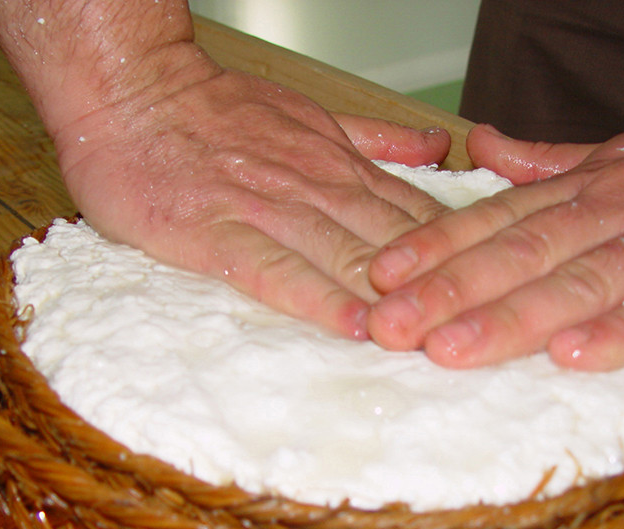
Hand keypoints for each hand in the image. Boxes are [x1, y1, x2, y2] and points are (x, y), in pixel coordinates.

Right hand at [55, 64, 449, 338]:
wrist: (130, 91)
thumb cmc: (210, 109)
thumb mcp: (308, 111)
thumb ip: (374, 137)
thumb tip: (435, 145)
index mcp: (340, 164)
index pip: (416, 215)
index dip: (459, 258)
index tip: (493, 294)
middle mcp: (316, 187)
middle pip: (394, 245)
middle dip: (439, 293)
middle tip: (479, 335)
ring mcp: (269, 210)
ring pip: (347, 259)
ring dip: (393, 301)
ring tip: (433, 341)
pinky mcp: (219, 235)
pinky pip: (278, 272)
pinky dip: (319, 299)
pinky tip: (352, 327)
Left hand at [366, 74, 623, 368]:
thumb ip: (551, 164)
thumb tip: (479, 149)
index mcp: (594, 186)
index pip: (502, 216)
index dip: (438, 246)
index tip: (380, 277)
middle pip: (526, 251)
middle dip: (451, 290)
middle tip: (388, 326)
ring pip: (585, 281)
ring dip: (514, 318)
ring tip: (452, 350)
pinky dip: (623, 334)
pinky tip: (572, 359)